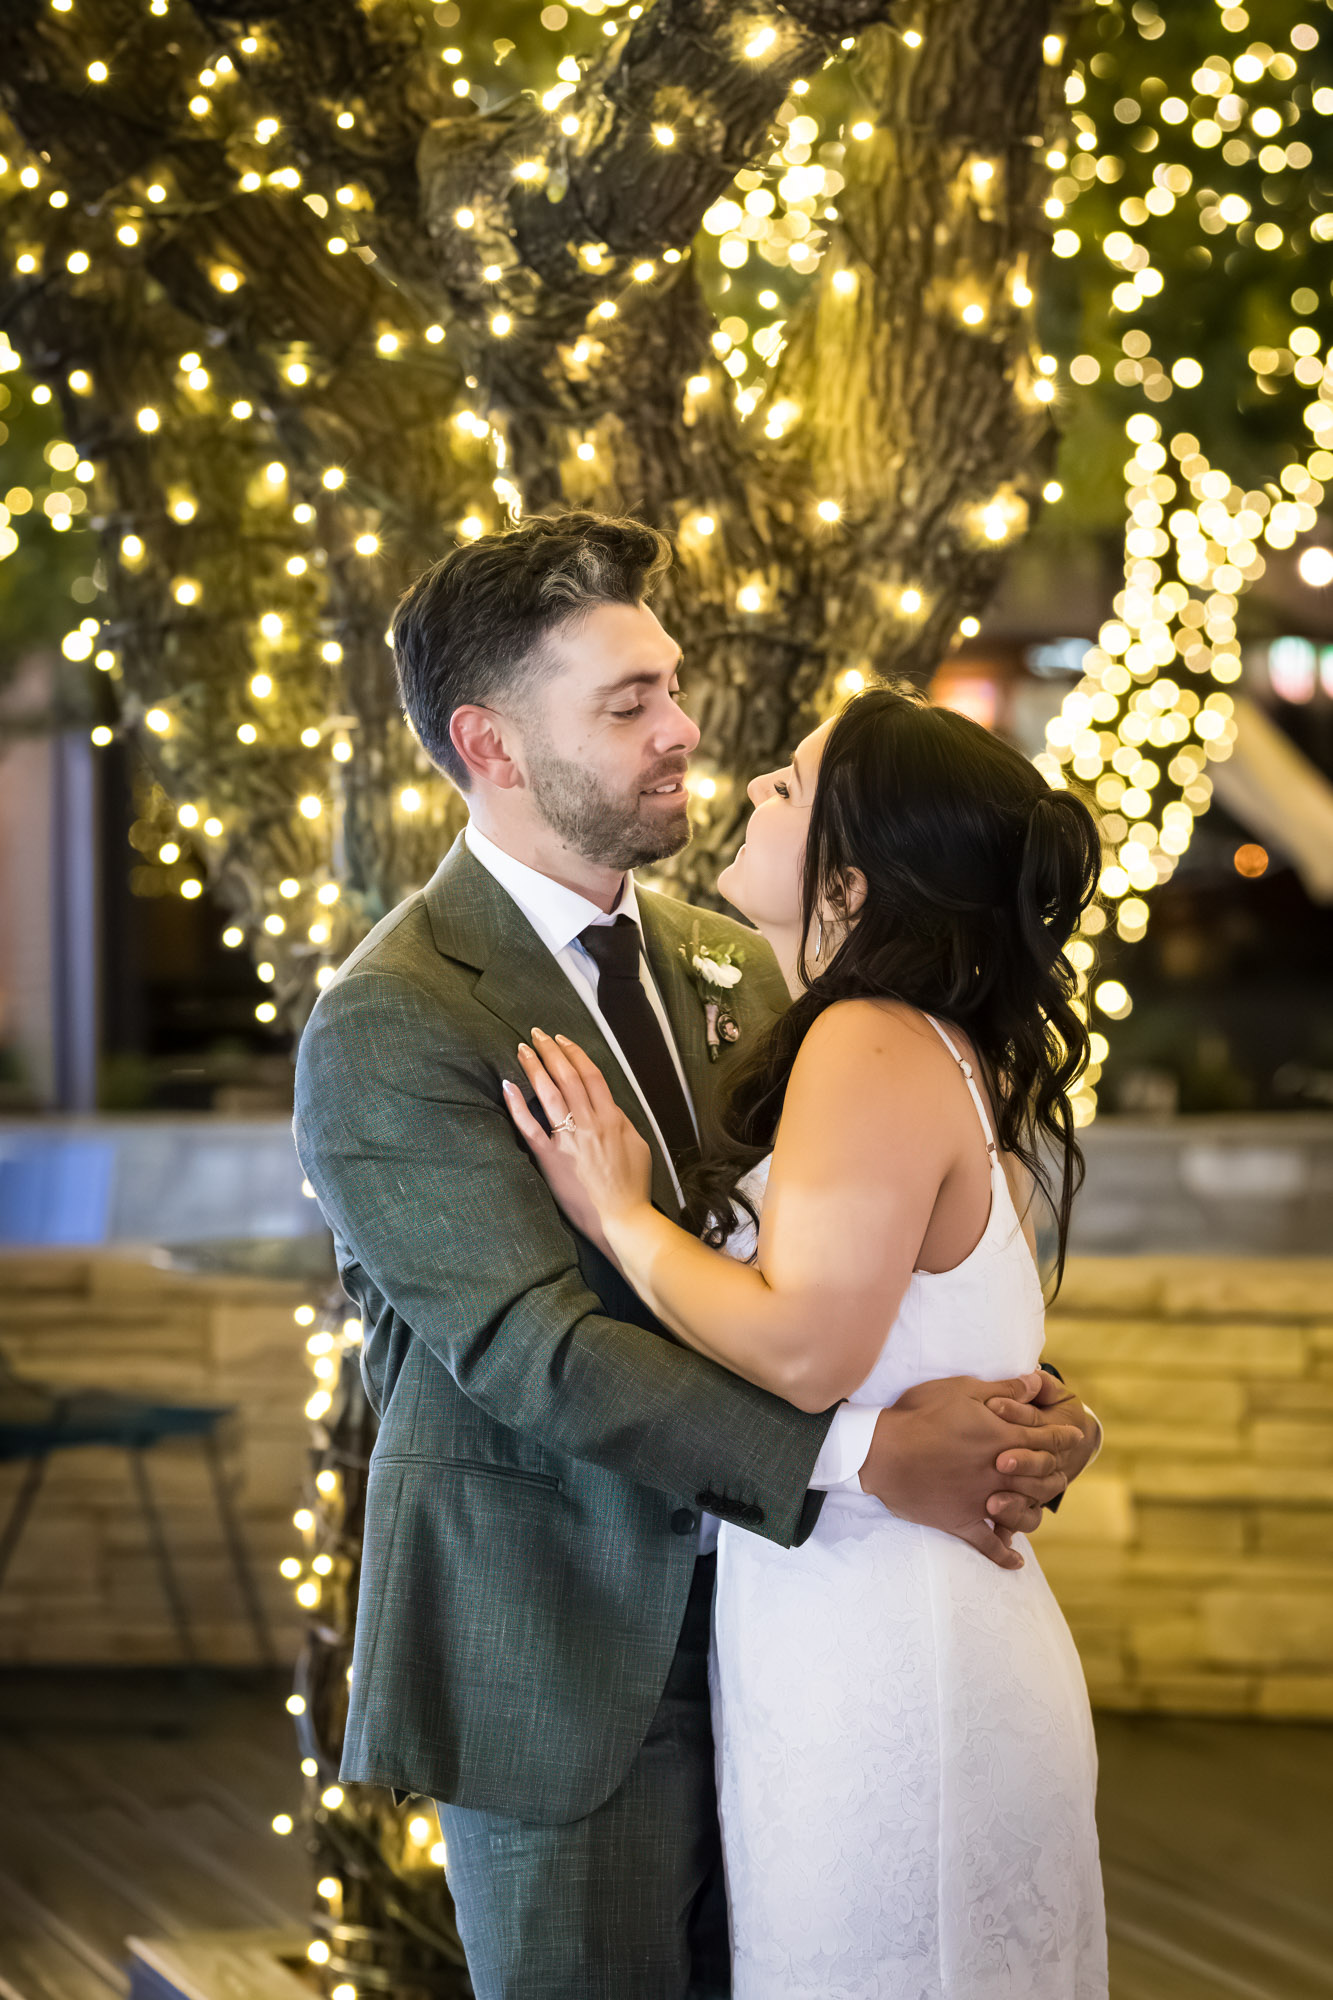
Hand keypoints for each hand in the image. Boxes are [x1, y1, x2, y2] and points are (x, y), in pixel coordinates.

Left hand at [503, 1029, 653, 1231]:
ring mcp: (568, 1139)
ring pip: (549, 1093)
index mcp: (612, 1118)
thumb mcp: (637, 1145)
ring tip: (523, 1048)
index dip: (574, 1052)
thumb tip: (607, 1107)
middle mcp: (589, 1123)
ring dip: (535, 1067)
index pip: (590, 1074)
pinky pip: (530, 1126)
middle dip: (551, 1050)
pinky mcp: (550, 1158)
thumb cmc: (632, 1187)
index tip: (561, 1039)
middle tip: (536, 1034)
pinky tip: (507, 1084)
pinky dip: (517, 1104)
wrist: (622, 1219)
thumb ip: (620, 1122)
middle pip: (567, 1076)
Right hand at [858, 1372, 1083, 1570]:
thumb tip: (1036, 1382)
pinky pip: (989, 1544)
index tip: (1075, 1436)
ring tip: (1043, 1504)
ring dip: (1038, 1507)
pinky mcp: (962, 1521)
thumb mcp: (963, 1390)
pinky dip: (1004, 1554)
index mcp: (1004, 1439)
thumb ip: (1004, 1390)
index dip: (1064, 1436)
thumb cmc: (921, 1415)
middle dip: (1057, 1473)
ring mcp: (982, 1500)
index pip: (1046, 1440)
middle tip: (1064, 1472)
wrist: (884, 1452)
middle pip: (1043, 1477)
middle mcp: (1000, 1473)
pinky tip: (1015, 1561)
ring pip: (1024, 1510)